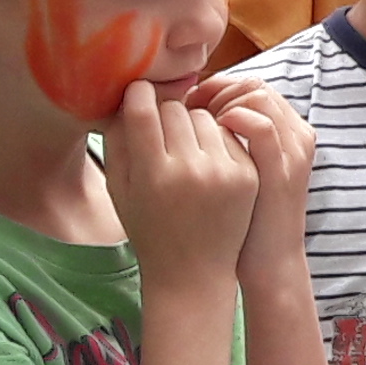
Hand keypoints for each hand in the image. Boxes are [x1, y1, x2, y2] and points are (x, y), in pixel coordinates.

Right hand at [105, 83, 257, 294]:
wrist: (193, 272)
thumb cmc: (149, 228)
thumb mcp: (120, 191)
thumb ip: (118, 142)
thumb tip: (128, 97)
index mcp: (153, 174)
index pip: (143, 111)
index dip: (138, 95)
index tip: (138, 92)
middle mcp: (191, 170)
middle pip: (175, 110)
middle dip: (164, 113)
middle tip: (161, 128)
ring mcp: (224, 172)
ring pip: (204, 117)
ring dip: (192, 124)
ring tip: (183, 147)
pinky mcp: (247, 175)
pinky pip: (228, 134)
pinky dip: (215, 139)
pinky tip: (206, 159)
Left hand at [191, 73, 315, 279]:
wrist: (267, 261)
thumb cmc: (244, 217)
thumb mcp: (243, 169)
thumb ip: (231, 138)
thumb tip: (192, 106)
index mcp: (288, 131)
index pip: (252, 85)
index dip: (217, 86)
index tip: (188, 102)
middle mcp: (296, 135)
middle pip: (254, 84)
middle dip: (216, 90)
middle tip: (188, 108)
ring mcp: (292, 151)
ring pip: (257, 95)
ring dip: (221, 100)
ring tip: (197, 120)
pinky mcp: (282, 170)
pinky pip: (261, 126)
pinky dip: (234, 118)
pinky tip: (212, 129)